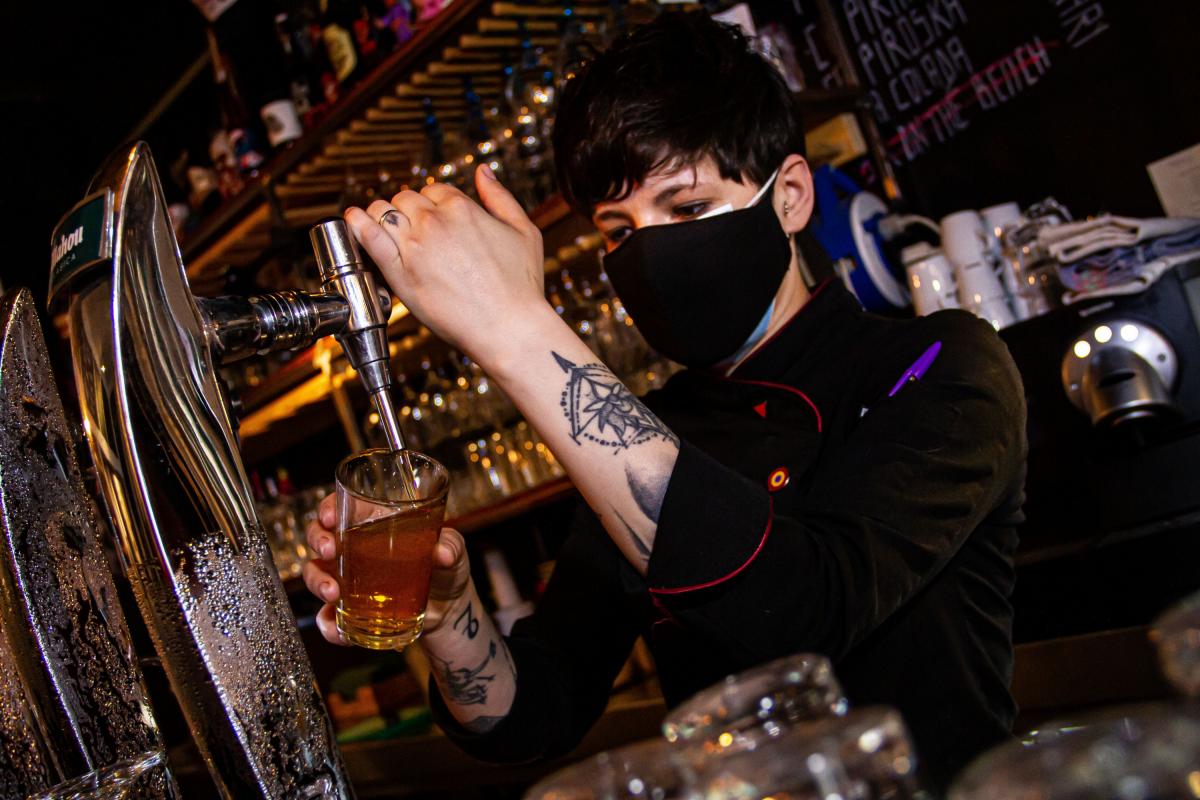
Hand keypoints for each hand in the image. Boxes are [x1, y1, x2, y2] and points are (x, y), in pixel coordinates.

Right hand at [303, 493, 472, 645]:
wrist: (448, 612)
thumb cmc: (446, 570)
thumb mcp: (454, 552)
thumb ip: (451, 547)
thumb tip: (442, 553)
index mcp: (375, 525)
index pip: (342, 507)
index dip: (328, 507)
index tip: (329, 516)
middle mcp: (354, 550)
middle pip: (320, 537)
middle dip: (318, 540)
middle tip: (330, 550)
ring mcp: (349, 581)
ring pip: (316, 575)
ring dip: (317, 582)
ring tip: (333, 593)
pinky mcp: (351, 611)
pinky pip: (329, 618)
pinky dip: (330, 626)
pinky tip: (341, 632)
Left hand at [345, 164, 546, 367]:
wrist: (508, 328)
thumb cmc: (521, 286)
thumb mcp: (524, 231)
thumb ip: (500, 197)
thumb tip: (482, 171)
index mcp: (462, 207)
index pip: (433, 190)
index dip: (433, 203)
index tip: (434, 219)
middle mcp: (434, 222)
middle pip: (405, 199)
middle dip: (408, 210)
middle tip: (413, 230)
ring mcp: (414, 246)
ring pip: (382, 212)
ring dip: (382, 215)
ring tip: (386, 228)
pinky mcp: (399, 273)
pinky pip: (369, 238)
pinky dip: (357, 224)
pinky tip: (353, 220)